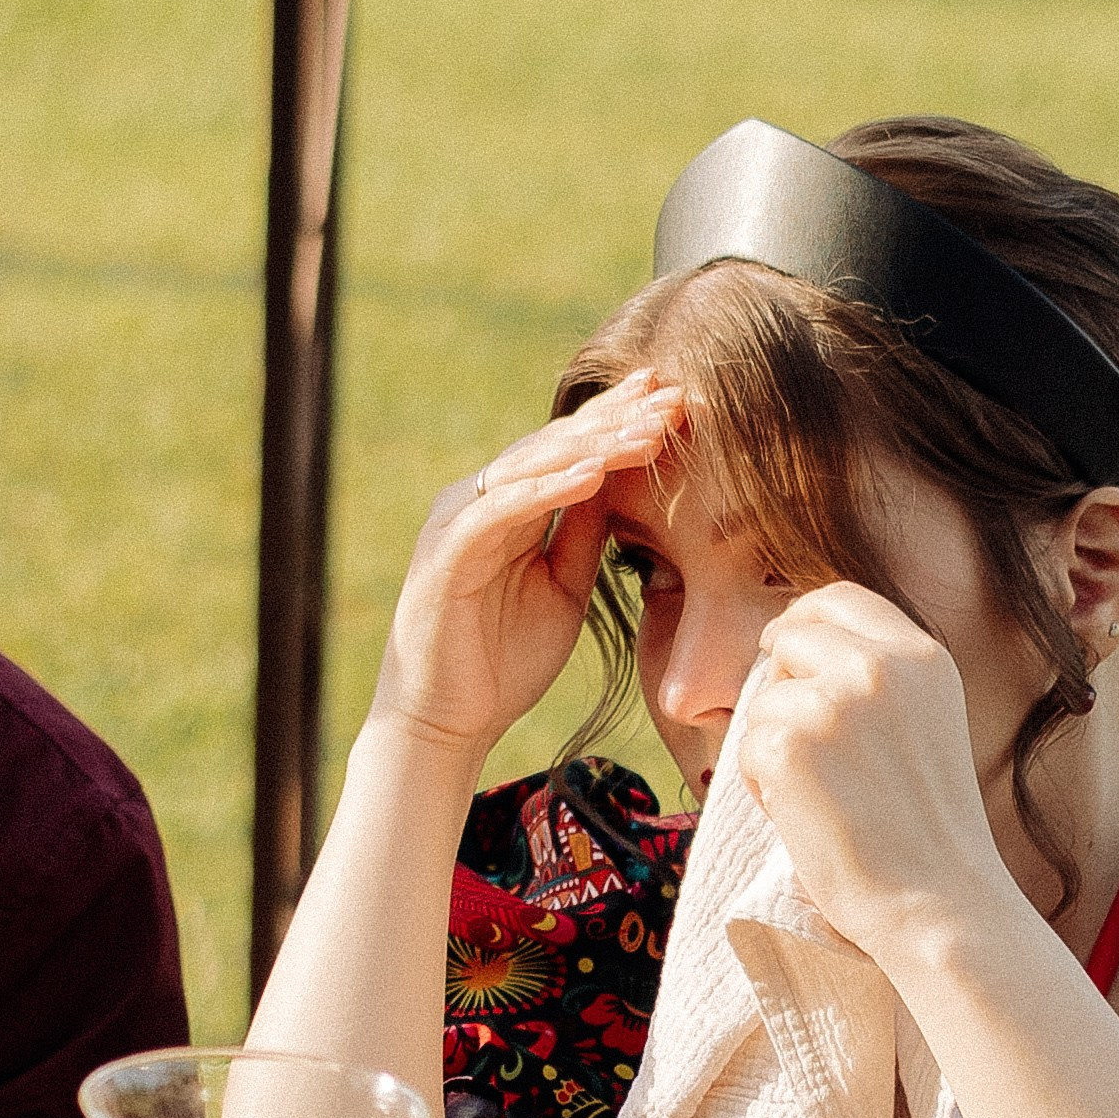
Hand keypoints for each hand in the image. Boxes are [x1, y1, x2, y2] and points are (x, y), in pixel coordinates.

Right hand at [367, 370, 684, 758]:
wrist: (445, 722)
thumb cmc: (500, 662)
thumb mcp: (563, 588)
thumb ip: (584, 535)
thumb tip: (619, 481)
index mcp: (509, 508)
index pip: (569, 451)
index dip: (619, 421)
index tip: (673, 398)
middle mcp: (479, 501)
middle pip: (554, 445)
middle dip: (616, 419)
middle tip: (672, 395)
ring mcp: (459, 522)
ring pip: (532, 466)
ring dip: (594, 446)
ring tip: (648, 431)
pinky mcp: (447, 553)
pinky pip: (502, 509)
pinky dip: (548, 489)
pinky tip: (594, 474)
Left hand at [731, 584, 1017, 956]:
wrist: (938, 902)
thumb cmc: (927, 833)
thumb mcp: (925, 724)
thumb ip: (879, 682)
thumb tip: (793, 650)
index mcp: (925, 657)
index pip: (840, 598)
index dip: (802, 621)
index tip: (784, 650)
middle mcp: (882, 666)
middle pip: (791, 635)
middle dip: (780, 682)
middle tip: (794, 740)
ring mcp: (833, 702)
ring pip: (765, 699)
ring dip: (773, 745)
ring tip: (818, 796)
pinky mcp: (789, 744)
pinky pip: (746, 746)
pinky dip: (760, 784)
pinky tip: (804, 816)